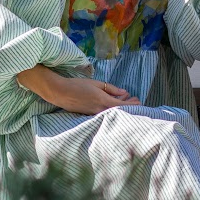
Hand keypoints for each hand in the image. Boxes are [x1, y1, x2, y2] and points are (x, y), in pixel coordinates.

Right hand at [17, 66, 139, 114]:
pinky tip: (114, 105)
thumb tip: (124, 92)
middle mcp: (99, 110)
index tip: (138, 100)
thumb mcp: (96, 84)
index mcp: (102, 101)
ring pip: (112, 113)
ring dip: (121, 108)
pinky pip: (104, 113)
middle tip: (136, 100)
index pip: (122, 105)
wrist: (60, 92)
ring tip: (128, 102)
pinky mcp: (89, 115)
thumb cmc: (78, 85)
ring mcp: (94, 114)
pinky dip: (112, 110)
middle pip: (119, 111)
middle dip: (129, 106)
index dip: (132, 104)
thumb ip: (111, 89)